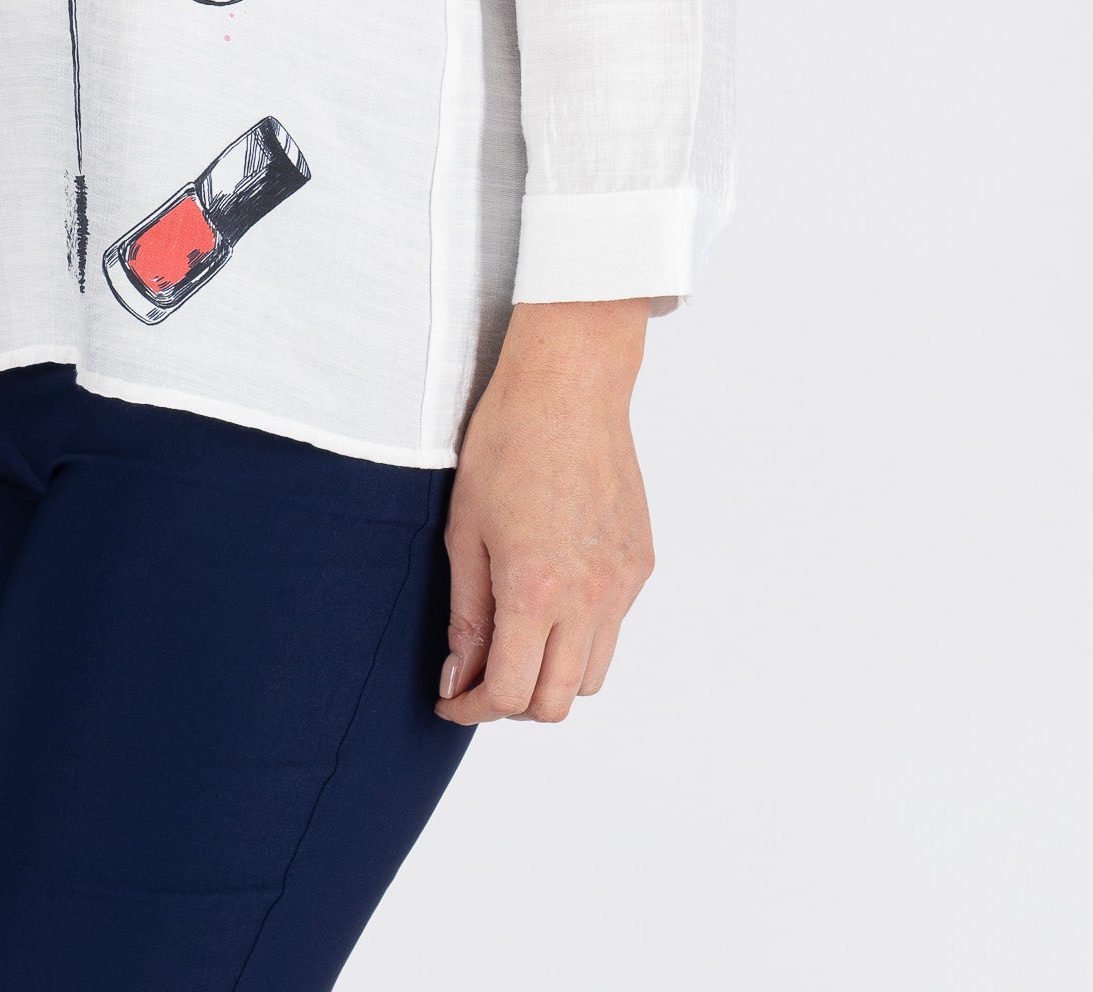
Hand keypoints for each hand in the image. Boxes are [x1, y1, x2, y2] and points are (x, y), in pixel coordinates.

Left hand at [436, 298, 653, 725]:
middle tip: (481, 674)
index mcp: (536, 589)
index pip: (511, 694)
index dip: (473, 707)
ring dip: (552, 674)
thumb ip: (467, 613)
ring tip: (518, 637)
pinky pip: (614, 627)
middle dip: (513, 702)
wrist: (570, 384)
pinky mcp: (641, 564)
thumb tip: (460, 677)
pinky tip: (552, 593)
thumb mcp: (465, 528)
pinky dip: (581, 634)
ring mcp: (622, 582)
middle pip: (557, 702)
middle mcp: (589, 597)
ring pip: (591, 674)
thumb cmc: (507, 443)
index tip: (451, 698)